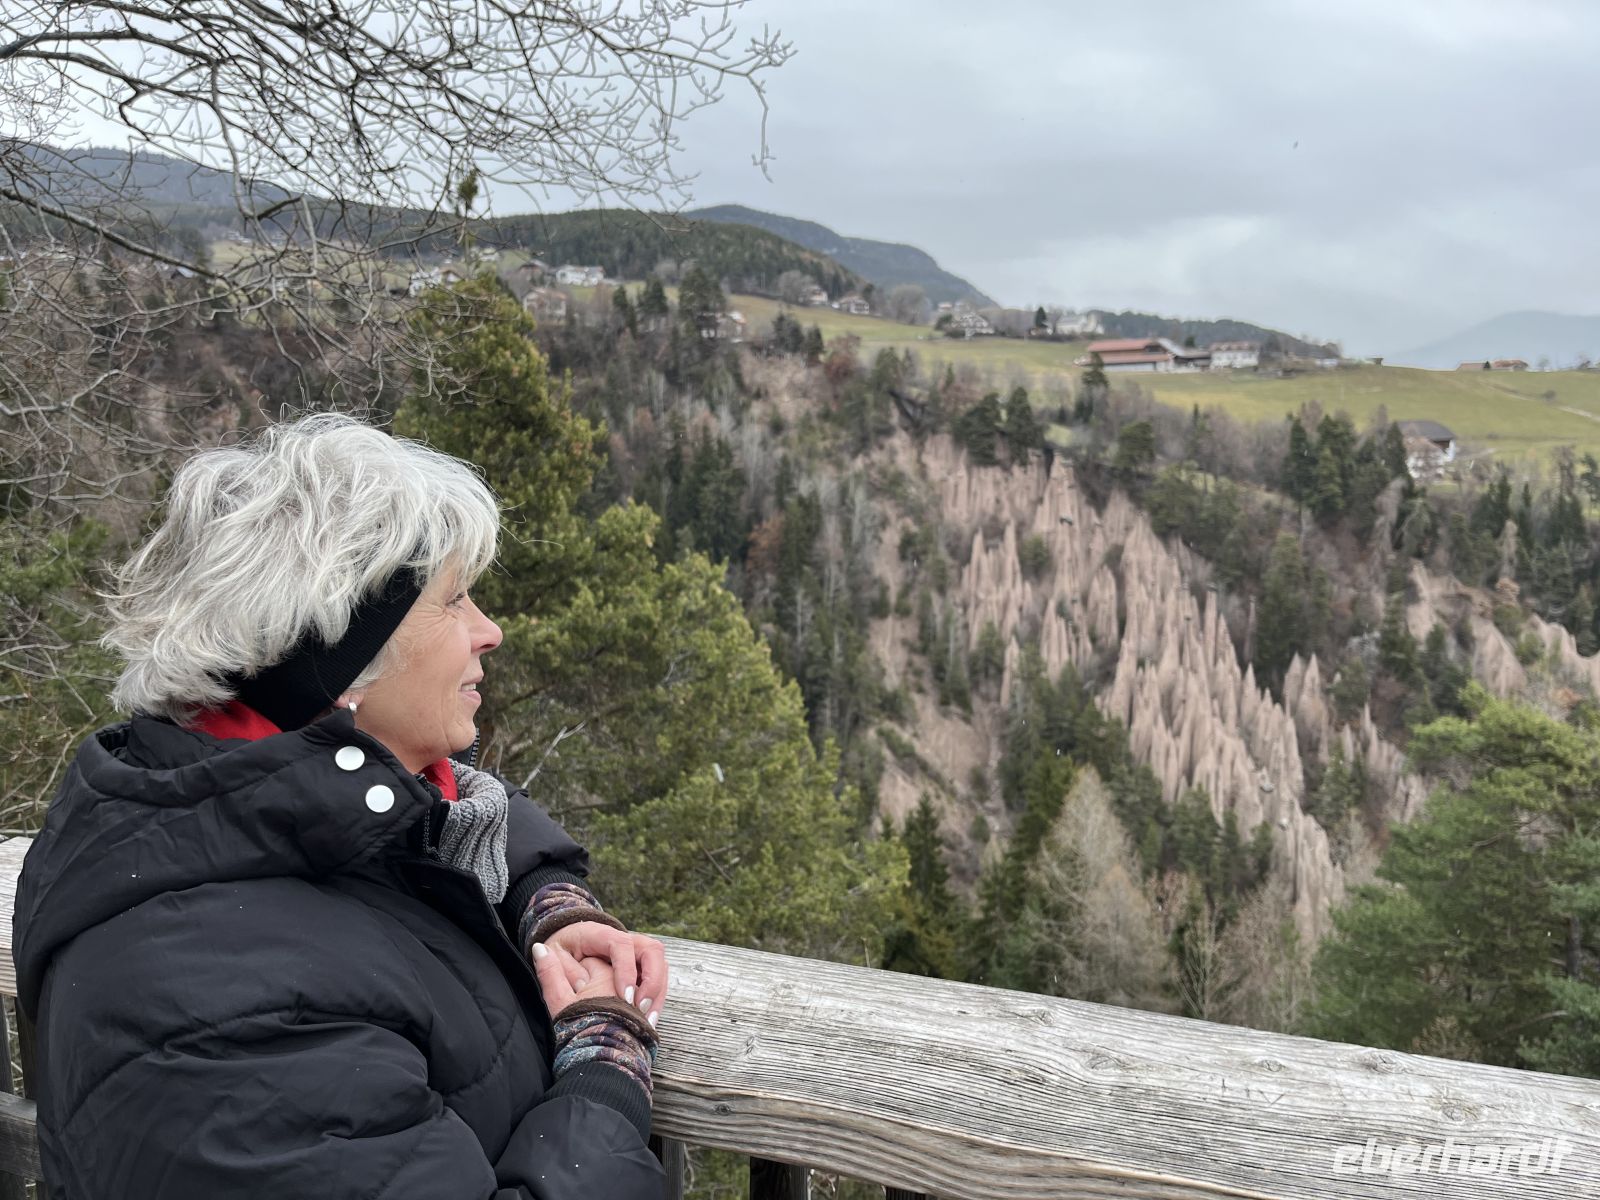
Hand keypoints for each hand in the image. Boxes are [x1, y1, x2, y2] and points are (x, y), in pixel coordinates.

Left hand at [543, 921, 668, 1020]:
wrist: (572, 944)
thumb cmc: (562, 951)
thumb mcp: (550, 955)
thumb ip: (550, 964)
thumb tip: (542, 955)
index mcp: (599, 934)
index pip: (621, 944)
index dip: (626, 969)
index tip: (624, 997)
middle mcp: (624, 940)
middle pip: (651, 950)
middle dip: (652, 981)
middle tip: (641, 1007)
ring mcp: (636, 953)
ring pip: (661, 965)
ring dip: (657, 992)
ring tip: (647, 1020)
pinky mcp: (642, 968)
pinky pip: (659, 980)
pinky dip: (657, 999)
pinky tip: (648, 1020)